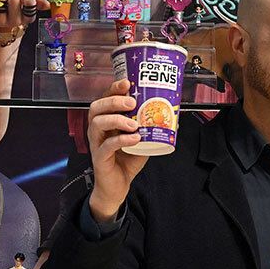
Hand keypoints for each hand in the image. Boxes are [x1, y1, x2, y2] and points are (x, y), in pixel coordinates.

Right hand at [87, 79, 148, 222]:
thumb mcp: (143, 140)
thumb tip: (173, 116)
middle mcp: (98, 130)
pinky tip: (134, 138)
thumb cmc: (127, 160)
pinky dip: (121, 140)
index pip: (105, 99)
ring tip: (134, 123)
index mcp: (107, 121)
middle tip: (132, 101)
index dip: (113, 89)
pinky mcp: (99, 158)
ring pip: (97, 123)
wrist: (118, 186)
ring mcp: (96, 143)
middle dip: (113, 100)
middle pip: (96, 107)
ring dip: (117, 119)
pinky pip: (106, 146)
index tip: (127, 82)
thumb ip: (151, 128)